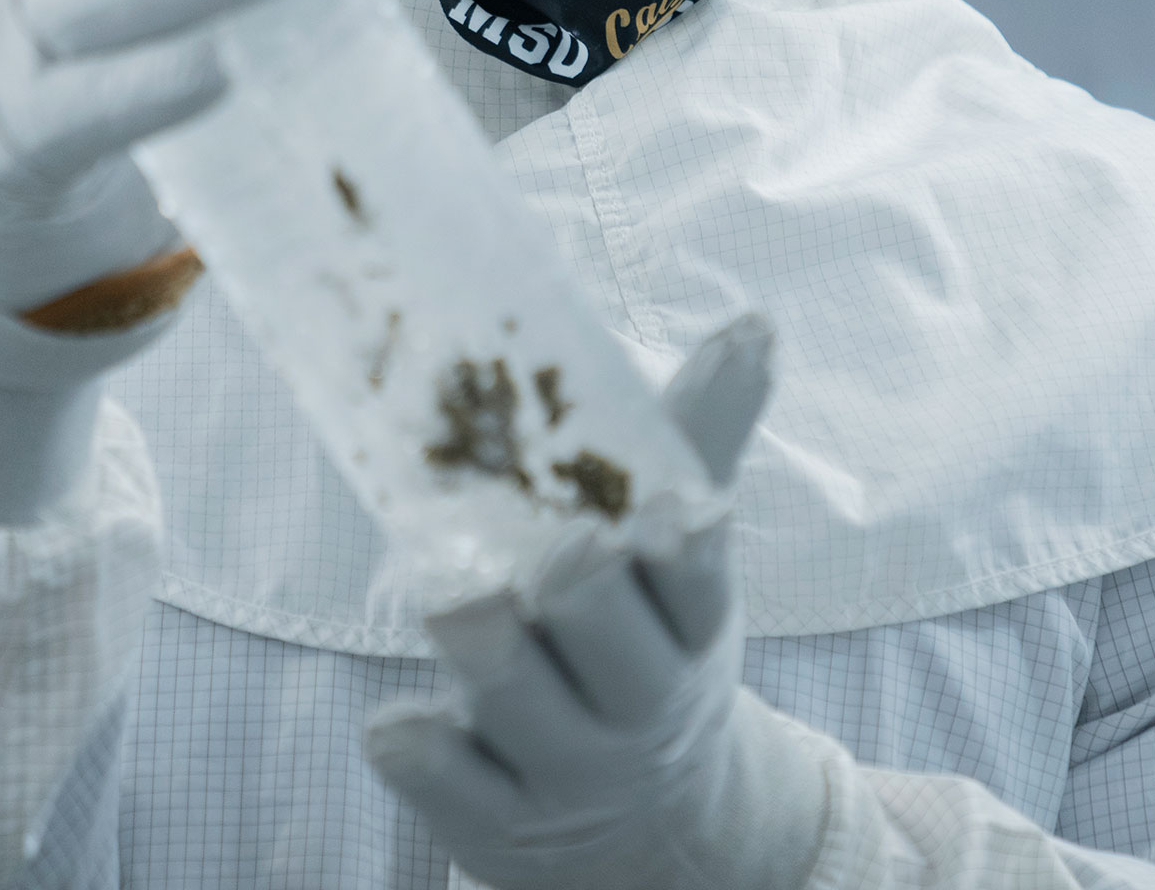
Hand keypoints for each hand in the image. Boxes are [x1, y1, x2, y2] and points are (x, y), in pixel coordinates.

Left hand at [366, 315, 819, 889]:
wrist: (643, 834)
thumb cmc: (644, 651)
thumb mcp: (681, 568)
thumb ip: (697, 438)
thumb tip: (756, 321)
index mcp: (687, 631)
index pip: (698, 585)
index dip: (680, 551)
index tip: (659, 513)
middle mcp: (634, 707)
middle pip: (610, 640)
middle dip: (578, 589)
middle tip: (558, 552)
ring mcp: (562, 771)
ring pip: (515, 700)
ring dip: (483, 644)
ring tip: (456, 598)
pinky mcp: (490, 821)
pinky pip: (442, 784)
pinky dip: (418, 745)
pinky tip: (398, 720)